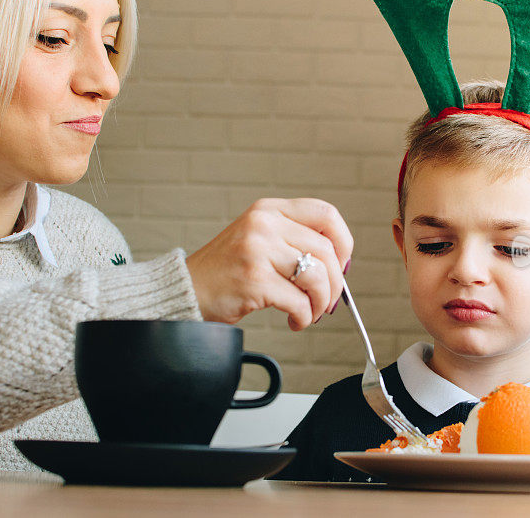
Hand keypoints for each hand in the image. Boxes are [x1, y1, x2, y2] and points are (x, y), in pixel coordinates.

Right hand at [185, 198, 353, 330]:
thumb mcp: (260, 239)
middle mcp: (264, 223)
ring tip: (309, 313)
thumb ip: (294, 240)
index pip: (326, 214)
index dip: (343, 242)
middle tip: (327, 302)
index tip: (342, 265)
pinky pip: (299, 301)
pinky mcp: (254, 279)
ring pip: (317, 276)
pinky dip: (304, 317)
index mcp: (269, 209)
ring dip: (320, 303)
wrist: (186, 289)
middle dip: (335, 283)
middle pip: (326, 250)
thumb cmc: (227, 271)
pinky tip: (294, 320)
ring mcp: (258, 250)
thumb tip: (341, 265)